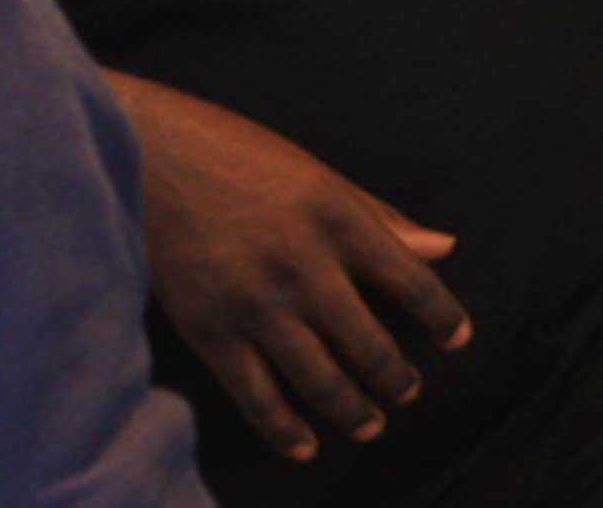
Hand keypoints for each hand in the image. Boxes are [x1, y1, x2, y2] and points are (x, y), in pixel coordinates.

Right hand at [113, 74, 470, 463]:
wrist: (144, 157)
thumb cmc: (237, 155)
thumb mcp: (319, 175)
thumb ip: (381, 218)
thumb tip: (444, 247)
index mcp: (339, 219)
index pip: (411, 281)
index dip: (442, 316)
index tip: (459, 339)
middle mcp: (305, 268)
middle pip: (368, 343)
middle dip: (396, 377)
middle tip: (409, 393)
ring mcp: (256, 305)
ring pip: (318, 379)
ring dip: (352, 411)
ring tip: (371, 425)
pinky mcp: (209, 331)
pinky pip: (255, 395)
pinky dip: (284, 429)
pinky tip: (305, 446)